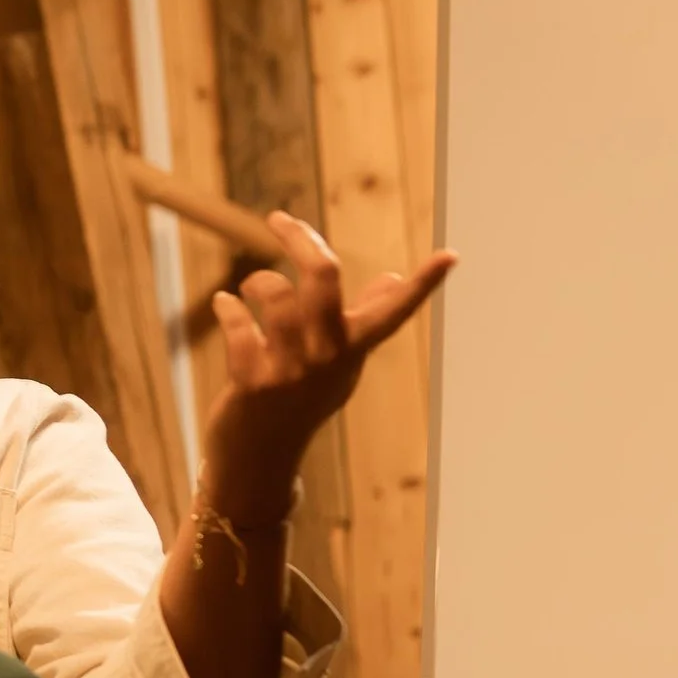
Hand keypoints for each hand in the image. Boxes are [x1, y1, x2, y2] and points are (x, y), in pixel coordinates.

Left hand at [201, 215, 454, 515]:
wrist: (260, 458)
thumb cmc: (301, 400)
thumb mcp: (339, 363)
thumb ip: (364, 318)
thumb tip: (393, 277)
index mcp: (353, 350)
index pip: (396, 312)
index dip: (423, 284)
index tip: (451, 255)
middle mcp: (328, 358)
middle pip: (323, 277)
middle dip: (301, 239)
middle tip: (280, 219)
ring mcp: (291, 372)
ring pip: (276, 295)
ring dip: (257, 281)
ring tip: (249, 287)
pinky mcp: (252, 384)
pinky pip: (238, 327)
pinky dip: (228, 308)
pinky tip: (226, 305)